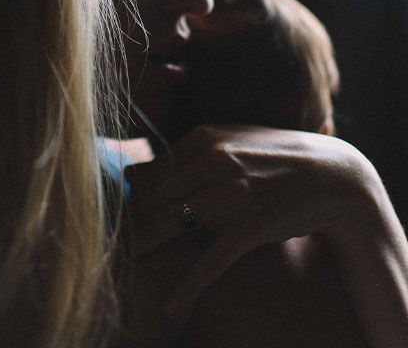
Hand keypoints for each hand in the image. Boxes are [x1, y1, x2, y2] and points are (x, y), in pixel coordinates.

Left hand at [120, 124, 384, 344]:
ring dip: (144, 250)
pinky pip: (208, 261)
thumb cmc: (270, 158)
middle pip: (153, 200)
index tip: (124, 220)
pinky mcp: (249, 227)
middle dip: (132, 225)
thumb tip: (130, 173)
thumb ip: (178, 157)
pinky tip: (168, 308)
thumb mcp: (225, 144)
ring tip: (124, 269)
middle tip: (116, 245)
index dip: (133, 201)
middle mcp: (212, 162)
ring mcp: (231, 194)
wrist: (331, 177)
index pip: (150, 174)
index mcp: (202, 139)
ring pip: (170, 226)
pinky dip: (185, 287)